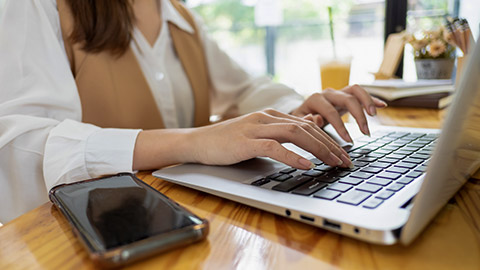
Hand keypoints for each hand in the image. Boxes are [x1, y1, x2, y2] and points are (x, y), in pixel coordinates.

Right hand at [184, 109, 352, 169]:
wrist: (198, 142)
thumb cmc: (228, 141)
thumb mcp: (259, 133)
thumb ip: (283, 129)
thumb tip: (311, 125)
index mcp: (271, 116)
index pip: (307, 125)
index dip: (328, 139)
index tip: (343, 154)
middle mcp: (266, 118)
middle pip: (306, 128)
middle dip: (330, 145)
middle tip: (345, 161)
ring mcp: (256, 128)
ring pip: (295, 134)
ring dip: (318, 149)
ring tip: (333, 162)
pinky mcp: (246, 141)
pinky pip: (274, 147)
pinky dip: (292, 156)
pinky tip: (306, 165)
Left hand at [290, 84, 386, 141]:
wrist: (300, 111)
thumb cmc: (300, 119)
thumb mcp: (299, 123)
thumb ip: (307, 121)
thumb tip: (318, 119)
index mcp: (315, 99)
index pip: (331, 112)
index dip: (341, 127)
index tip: (349, 140)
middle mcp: (327, 93)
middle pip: (347, 98)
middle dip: (358, 116)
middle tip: (365, 132)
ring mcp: (337, 92)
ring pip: (356, 90)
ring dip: (367, 101)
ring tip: (373, 116)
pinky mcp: (345, 95)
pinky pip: (360, 93)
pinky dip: (371, 98)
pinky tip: (382, 106)